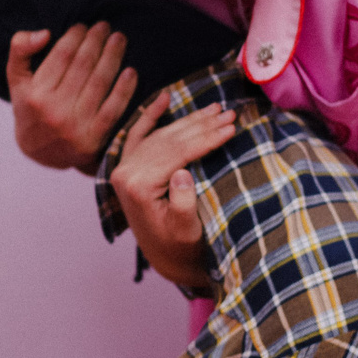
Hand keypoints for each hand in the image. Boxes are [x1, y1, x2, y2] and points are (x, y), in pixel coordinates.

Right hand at [7, 25, 136, 172]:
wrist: (41, 153)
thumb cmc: (31, 107)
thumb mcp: (17, 80)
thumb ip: (20, 50)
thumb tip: (45, 33)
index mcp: (36, 95)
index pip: (61, 56)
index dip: (75, 37)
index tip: (83, 26)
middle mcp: (54, 111)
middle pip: (83, 66)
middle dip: (96, 41)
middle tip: (104, 27)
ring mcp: (75, 126)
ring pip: (99, 83)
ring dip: (112, 56)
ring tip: (119, 39)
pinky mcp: (94, 139)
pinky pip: (113, 109)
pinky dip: (124, 89)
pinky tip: (130, 71)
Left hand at [109, 91, 237, 286]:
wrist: (166, 259)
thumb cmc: (182, 246)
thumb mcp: (186, 230)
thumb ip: (182, 204)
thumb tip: (183, 172)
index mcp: (137, 186)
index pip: (177, 152)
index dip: (207, 138)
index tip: (232, 126)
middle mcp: (125, 173)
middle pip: (169, 139)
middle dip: (202, 125)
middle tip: (230, 112)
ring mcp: (124, 168)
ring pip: (160, 134)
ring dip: (188, 120)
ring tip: (216, 108)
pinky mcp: (128, 167)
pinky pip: (138, 135)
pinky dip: (151, 115)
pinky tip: (164, 98)